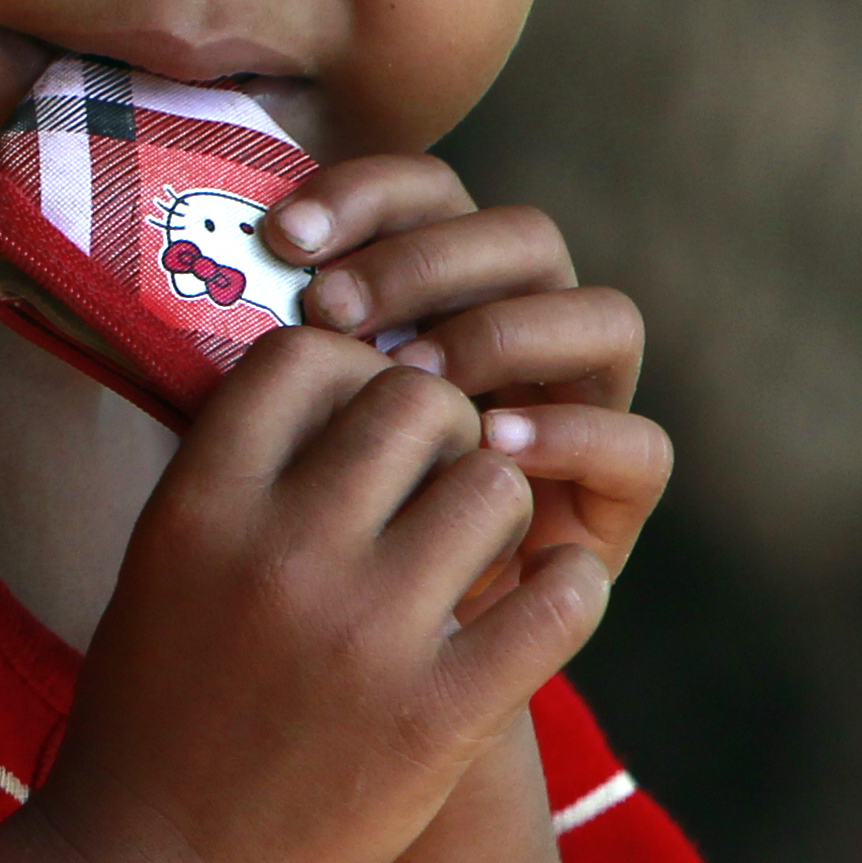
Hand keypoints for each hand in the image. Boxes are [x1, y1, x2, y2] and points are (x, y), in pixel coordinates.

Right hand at [34, 325, 607, 862]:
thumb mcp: (161, 563)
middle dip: (443, 429)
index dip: (352, 371)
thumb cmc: (155, 707)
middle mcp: (280, 552)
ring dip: (500, 508)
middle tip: (436, 483)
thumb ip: (239, 473)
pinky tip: (544, 600)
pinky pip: (557, 599)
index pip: (307, 355)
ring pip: (496, 484)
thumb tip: (334, 378)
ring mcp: (364, 635)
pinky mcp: (439, 718)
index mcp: (199, 504)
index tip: (361, 420)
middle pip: (416, 401)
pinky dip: (567, 587)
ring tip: (478, 553)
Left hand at [262, 159, 671, 598]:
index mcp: (438, 287)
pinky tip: (490, 443)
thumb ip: (270, 342)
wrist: (345, 671)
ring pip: (603, 318)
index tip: (282, 237)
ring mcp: (578, 409)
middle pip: (522, 236)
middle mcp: (519, 331)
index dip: (366, 192)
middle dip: (424, 260)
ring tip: (414, 375)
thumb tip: (221, 259)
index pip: (427, 191)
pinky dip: (572, 434)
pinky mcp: (612, 500)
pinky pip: (639, 446)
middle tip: (334, 308)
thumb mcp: (266, 424)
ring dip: (505, 332)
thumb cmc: (293, 531)